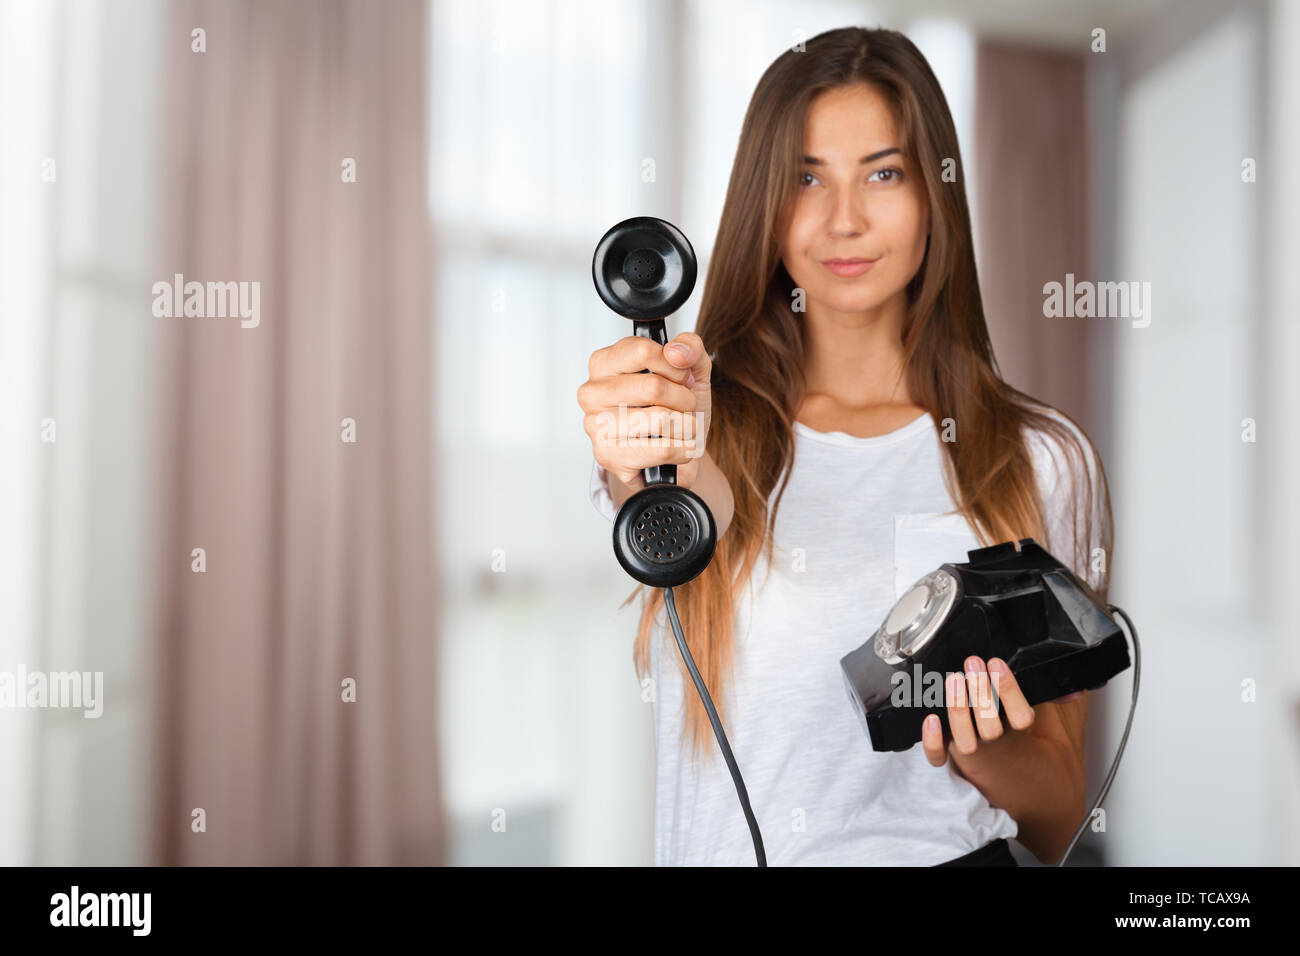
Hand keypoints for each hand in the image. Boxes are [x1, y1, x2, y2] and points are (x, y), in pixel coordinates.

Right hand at [577, 331, 712, 491]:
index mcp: (604, 364)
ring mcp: (596, 427)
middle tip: (685, 405)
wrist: (677, 451)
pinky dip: (684, 448)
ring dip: (686, 426)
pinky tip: (679, 447)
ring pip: (661, 420)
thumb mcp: (691, 370)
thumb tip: (677, 352)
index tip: (681, 376)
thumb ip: (690, 348)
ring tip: (682, 427)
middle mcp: (592, 393)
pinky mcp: (609, 457)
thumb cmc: (676, 408)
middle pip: (653, 387)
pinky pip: (663, 450)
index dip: (675, 366)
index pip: (643, 351)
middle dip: (684, 399)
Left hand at [921, 656, 1083, 769]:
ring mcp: (972, 753)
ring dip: (958, 710)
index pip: (1020, 717)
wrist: (1020, 787)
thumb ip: (1053, 699)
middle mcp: (995, 744)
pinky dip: (932, 742)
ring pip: (965, 740)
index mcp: (1019, 733)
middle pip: (990, 727)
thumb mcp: (1044, 719)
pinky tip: (931, 720)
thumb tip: (1075, 688)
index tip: (997, 664)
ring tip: (954, 681)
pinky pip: (938, 758)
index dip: (1009, 690)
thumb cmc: (1025, 742)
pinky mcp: (950, 758)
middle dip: (981, 693)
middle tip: (973, 665)